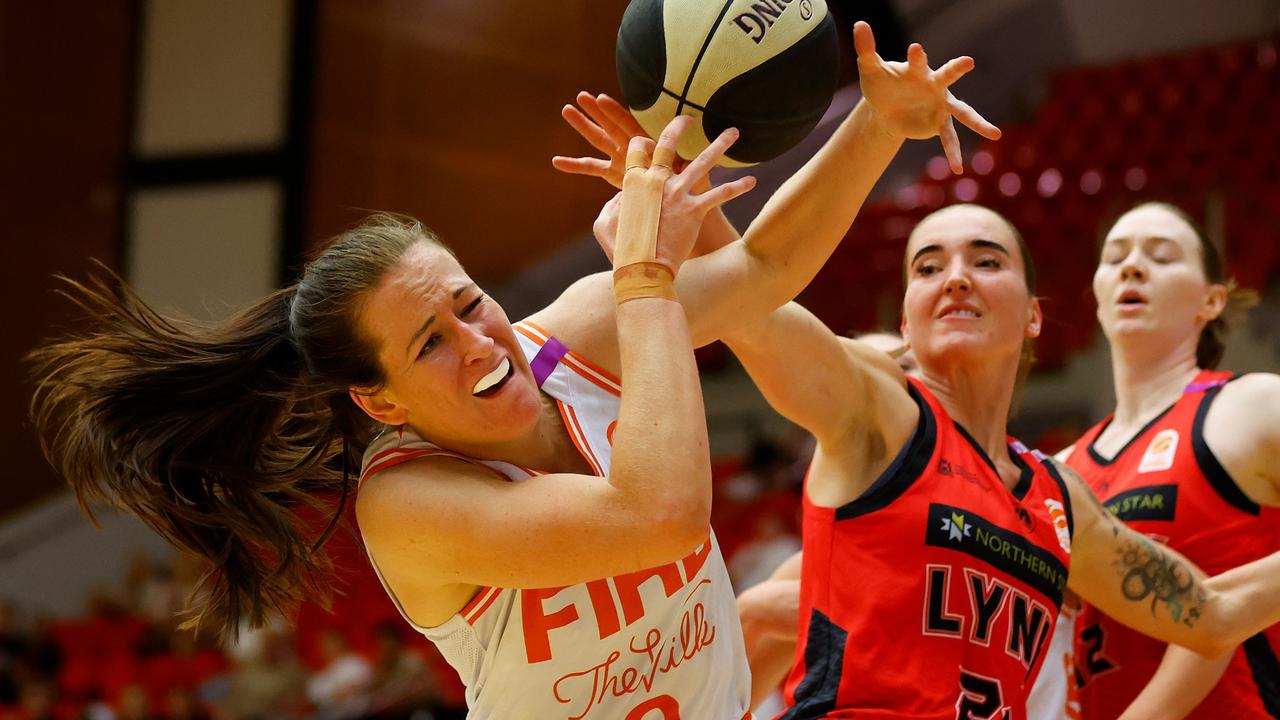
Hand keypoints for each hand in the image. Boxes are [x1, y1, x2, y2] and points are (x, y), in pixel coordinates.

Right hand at [553, 92, 695, 189]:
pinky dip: (575, 166)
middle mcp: (633, 147)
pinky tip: (556, 162)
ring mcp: (622, 159)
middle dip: (596, 111)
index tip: (601, 98)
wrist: (684, 202)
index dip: (615, 112)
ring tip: (566, 110)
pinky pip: (592, 169)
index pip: (629, 124)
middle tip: (580, 96)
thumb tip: (693, 156)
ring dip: (583, 126)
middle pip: (611, 125)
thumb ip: (687, 163)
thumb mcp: (691, 172)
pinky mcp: (615, 174)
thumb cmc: (690, 184)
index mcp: (649, 143)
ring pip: (599, 140)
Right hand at [594, 116, 754, 274]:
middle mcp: (657, 181)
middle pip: (668, 144)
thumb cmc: (622, 250)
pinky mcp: (695, 210)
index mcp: (634, 182)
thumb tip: (621, 197)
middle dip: (679, 127)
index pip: (638, 149)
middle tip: (689, 118)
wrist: (643, 270)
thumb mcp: (605, 224)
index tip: (650, 139)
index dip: (643, 142)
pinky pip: (720, 194)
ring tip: (733, 132)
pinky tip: (752, 181)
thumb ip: (613, 205)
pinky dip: (737, 187)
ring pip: (703, 162)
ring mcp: (678, 194)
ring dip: (719, 145)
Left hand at [854, 21, 1000, 172]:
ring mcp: (939, 105)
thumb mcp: (871, 69)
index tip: (915, 48)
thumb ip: (866, 49)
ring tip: (996, 135)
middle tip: (968, 61)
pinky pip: (948, 138)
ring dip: (978, 123)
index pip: (919, 61)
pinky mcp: (937, 123)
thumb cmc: (882, 83)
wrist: (884, 106)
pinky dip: (952, 153)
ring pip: (962, 112)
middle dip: (956, 70)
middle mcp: (935, 86)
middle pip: (947, 77)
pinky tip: (958, 167)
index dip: (917, 56)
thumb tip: (859, 24)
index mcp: (919, 70)